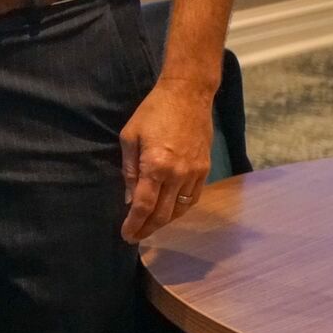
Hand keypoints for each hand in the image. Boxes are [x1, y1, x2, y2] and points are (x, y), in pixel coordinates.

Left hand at [120, 77, 214, 242]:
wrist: (188, 96)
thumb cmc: (152, 112)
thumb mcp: (130, 136)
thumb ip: (129, 169)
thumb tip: (129, 198)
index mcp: (156, 166)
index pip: (143, 206)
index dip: (134, 224)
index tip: (126, 236)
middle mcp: (178, 175)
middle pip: (163, 214)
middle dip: (148, 229)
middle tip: (135, 237)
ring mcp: (195, 174)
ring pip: (180, 210)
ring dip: (164, 222)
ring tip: (149, 227)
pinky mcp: (205, 170)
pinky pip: (192, 199)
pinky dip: (180, 210)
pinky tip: (169, 212)